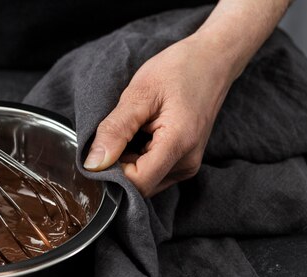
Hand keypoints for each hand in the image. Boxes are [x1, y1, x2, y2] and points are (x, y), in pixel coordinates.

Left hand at [83, 35, 233, 196]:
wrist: (213, 60)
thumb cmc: (179, 69)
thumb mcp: (139, 94)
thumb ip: (115, 130)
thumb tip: (92, 164)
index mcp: (179, 145)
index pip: (136, 183)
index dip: (111, 174)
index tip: (99, 152)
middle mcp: (186, 164)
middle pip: (139, 186)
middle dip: (118, 168)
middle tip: (114, 135)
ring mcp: (187, 166)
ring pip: (144, 181)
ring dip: (127, 163)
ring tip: (131, 131)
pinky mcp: (184, 163)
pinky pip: (152, 172)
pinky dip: (138, 159)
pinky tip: (139, 135)